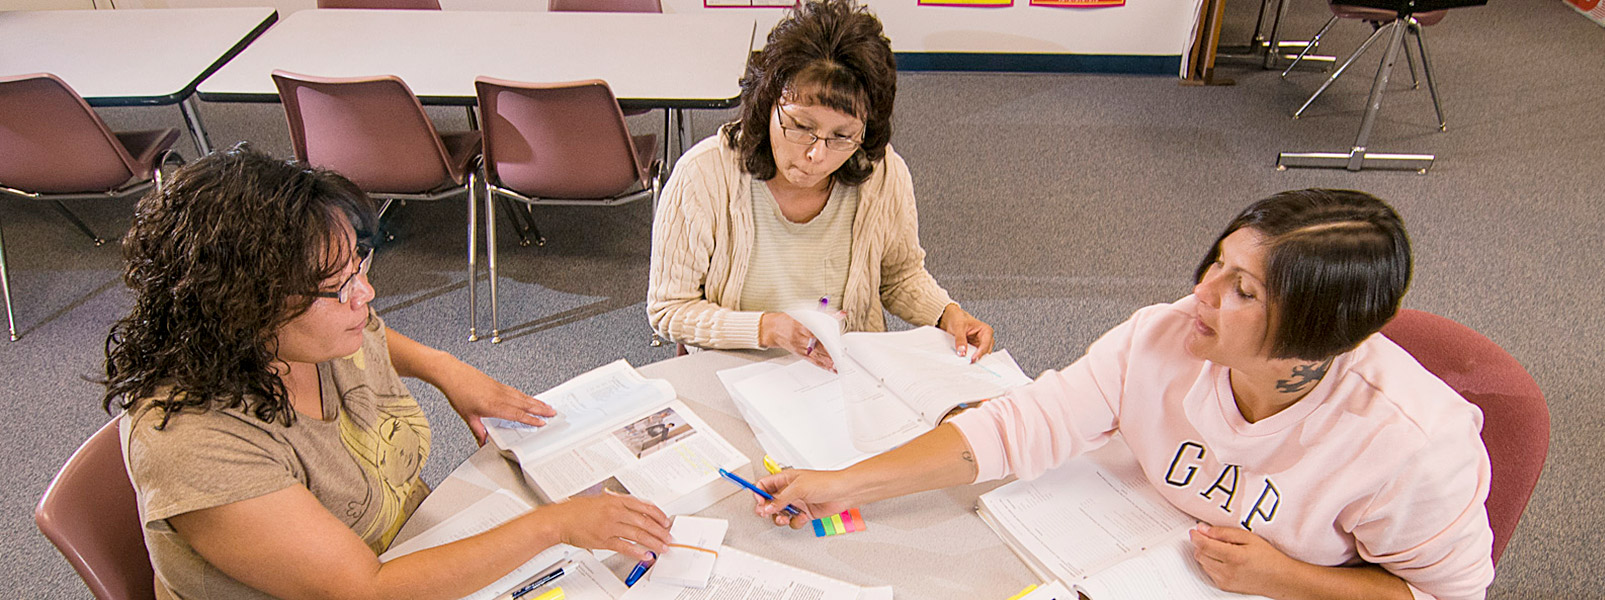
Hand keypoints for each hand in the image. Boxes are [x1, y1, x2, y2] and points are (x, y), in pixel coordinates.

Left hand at [437, 366, 554, 445]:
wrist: (453, 374)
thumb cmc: (458, 391)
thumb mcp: (467, 416)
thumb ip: (478, 430)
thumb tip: (482, 442)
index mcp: (493, 405)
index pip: (516, 414)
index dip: (530, 419)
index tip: (541, 423)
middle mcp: (500, 396)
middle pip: (525, 404)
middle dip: (540, 409)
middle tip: (553, 412)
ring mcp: (500, 389)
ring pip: (523, 397)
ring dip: (536, 402)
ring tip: (547, 406)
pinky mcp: (498, 384)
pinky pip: (517, 391)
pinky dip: (526, 396)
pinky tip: (529, 398)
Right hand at [538, 492, 670, 561]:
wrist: (560, 520)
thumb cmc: (576, 510)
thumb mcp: (600, 499)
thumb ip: (618, 502)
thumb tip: (635, 507)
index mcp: (616, 501)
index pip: (644, 506)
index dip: (658, 515)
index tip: (665, 522)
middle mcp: (615, 512)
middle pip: (644, 521)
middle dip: (659, 531)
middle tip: (668, 537)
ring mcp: (610, 527)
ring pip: (638, 535)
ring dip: (653, 542)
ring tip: (662, 548)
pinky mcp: (604, 540)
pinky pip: (625, 547)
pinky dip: (637, 552)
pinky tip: (645, 555)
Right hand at [753, 469, 853, 528]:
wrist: (843, 493)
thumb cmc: (825, 482)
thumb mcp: (799, 488)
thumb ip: (781, 498)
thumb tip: (768, 507)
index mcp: (785, 479)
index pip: (764, 484)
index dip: (759, 493)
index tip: (759, 502)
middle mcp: (789, 490)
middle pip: (769, 501)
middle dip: (767, 509)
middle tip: (767, 513)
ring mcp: (797, 502)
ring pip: (780, 513)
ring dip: (780, 518)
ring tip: (784, 518)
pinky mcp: (804, 512)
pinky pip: (793, 520)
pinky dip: (795, 521)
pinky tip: (802, 517)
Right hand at [759, 312, 833, 370]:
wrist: (773, 330)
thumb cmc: (788, 320)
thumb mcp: (805, 314)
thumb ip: (825, 315)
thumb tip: (840, 314)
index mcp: (801, 325)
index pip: (815, 332)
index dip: (824, 338)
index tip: (834, 342)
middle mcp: (800, 338)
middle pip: (817, 346)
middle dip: (828, 352)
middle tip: (840, 356)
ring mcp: (800, 347)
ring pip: (816, 355)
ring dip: (828, 361)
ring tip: (838, 365)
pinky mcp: (800, 354)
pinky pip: (813, 361)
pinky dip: (823, 365)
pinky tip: (831, 368)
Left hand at [937, 304, 994, 361]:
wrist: (952, 319)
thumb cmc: (958, 319)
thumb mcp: (958, 327)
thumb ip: (960, 339)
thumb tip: (962, 351)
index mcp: (986, 331)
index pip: (985, 345)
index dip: (980, 353)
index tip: (972, 359)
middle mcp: (986, 339)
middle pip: (985, 352)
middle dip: (977, 358)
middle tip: (968, 363)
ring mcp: (980, 345)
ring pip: (980, 356)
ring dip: (973, 359)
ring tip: (965, 362)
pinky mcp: (974, 349)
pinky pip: (974, 356)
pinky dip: (969, 359)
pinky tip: (964, 360)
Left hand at [1189, 523, 1296, 596]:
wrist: (1279, 579)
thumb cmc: (1267, 557)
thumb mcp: (1248, 537)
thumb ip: (1223, 533)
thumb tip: (1203, 529)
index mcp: (1234, 557)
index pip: (1204, 545)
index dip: (1196, 536)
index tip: (1194, 530)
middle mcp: (1227, 571)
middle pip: (1200, 555)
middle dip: (1200, 544)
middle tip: (1208, 536)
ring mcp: (1225, 581)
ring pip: (1203, 564)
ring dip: (1205, 554)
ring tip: (1220, 548)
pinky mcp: (1224, 587)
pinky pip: (1209, 572)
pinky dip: (1211, 563)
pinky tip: (1223, 559)